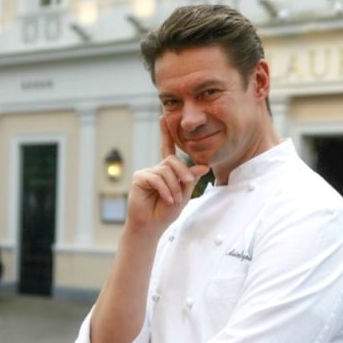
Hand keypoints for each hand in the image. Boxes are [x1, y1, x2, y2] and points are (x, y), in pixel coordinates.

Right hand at [125, 116, 209, 234]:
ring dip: (174, 186)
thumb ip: (191, 179)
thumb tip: (203, 166)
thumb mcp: (184, 194)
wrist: (151, 226)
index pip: (168, 149)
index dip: (166, 133)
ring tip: (173, 200)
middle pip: (173, 161)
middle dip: (182, 173)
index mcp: (167, 170)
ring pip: (166, 170)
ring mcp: (146, 172)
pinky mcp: (139, 178)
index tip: (164, 117)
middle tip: (186, 184)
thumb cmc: (166, 211)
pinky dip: (165, 190)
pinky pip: (156, 178)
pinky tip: (166, 199)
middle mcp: (156, 168)